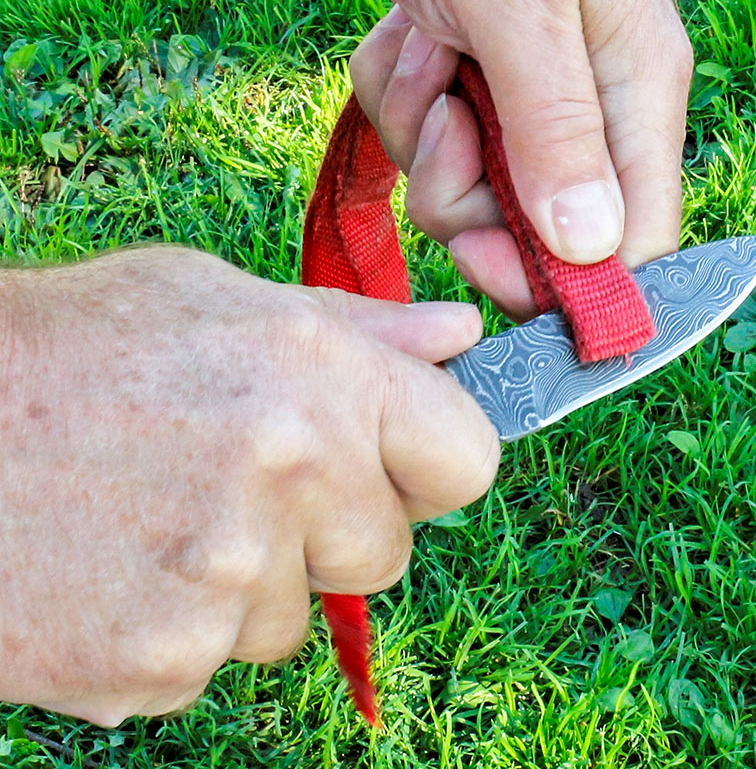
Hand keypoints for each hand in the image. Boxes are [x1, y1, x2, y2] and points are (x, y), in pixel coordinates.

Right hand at [0, 246, 498, 725]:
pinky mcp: (158, 665)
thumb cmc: (79, 342)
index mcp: (321, 377)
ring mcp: (225, 580)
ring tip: (163, 512)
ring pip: (297, 614)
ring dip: (254, 578)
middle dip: (337, 526)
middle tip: (249, 478)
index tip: (397, 458)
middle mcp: (289, 477)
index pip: (468, 458)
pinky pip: (217, 660)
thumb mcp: (226, 300)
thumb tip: (463, 338)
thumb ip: (363, 329)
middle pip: (388, 551)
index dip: (435, 460)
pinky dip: (182, 626)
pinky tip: (120, 562)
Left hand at [346, 0, 692, 318]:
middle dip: (467, 198)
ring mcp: (531, 101)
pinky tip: (411, 35)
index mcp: (635, 94)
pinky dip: (400, 100)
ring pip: (470, 193)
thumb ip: (556, 127)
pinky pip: (427, 143)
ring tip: (427, 48)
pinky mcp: (478, 87)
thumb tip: (593, 250)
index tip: (489, 261)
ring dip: (425, 137)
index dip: (570, 286)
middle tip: (446, 120)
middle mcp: (593, 111)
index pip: (636, 245)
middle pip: (536, 237)